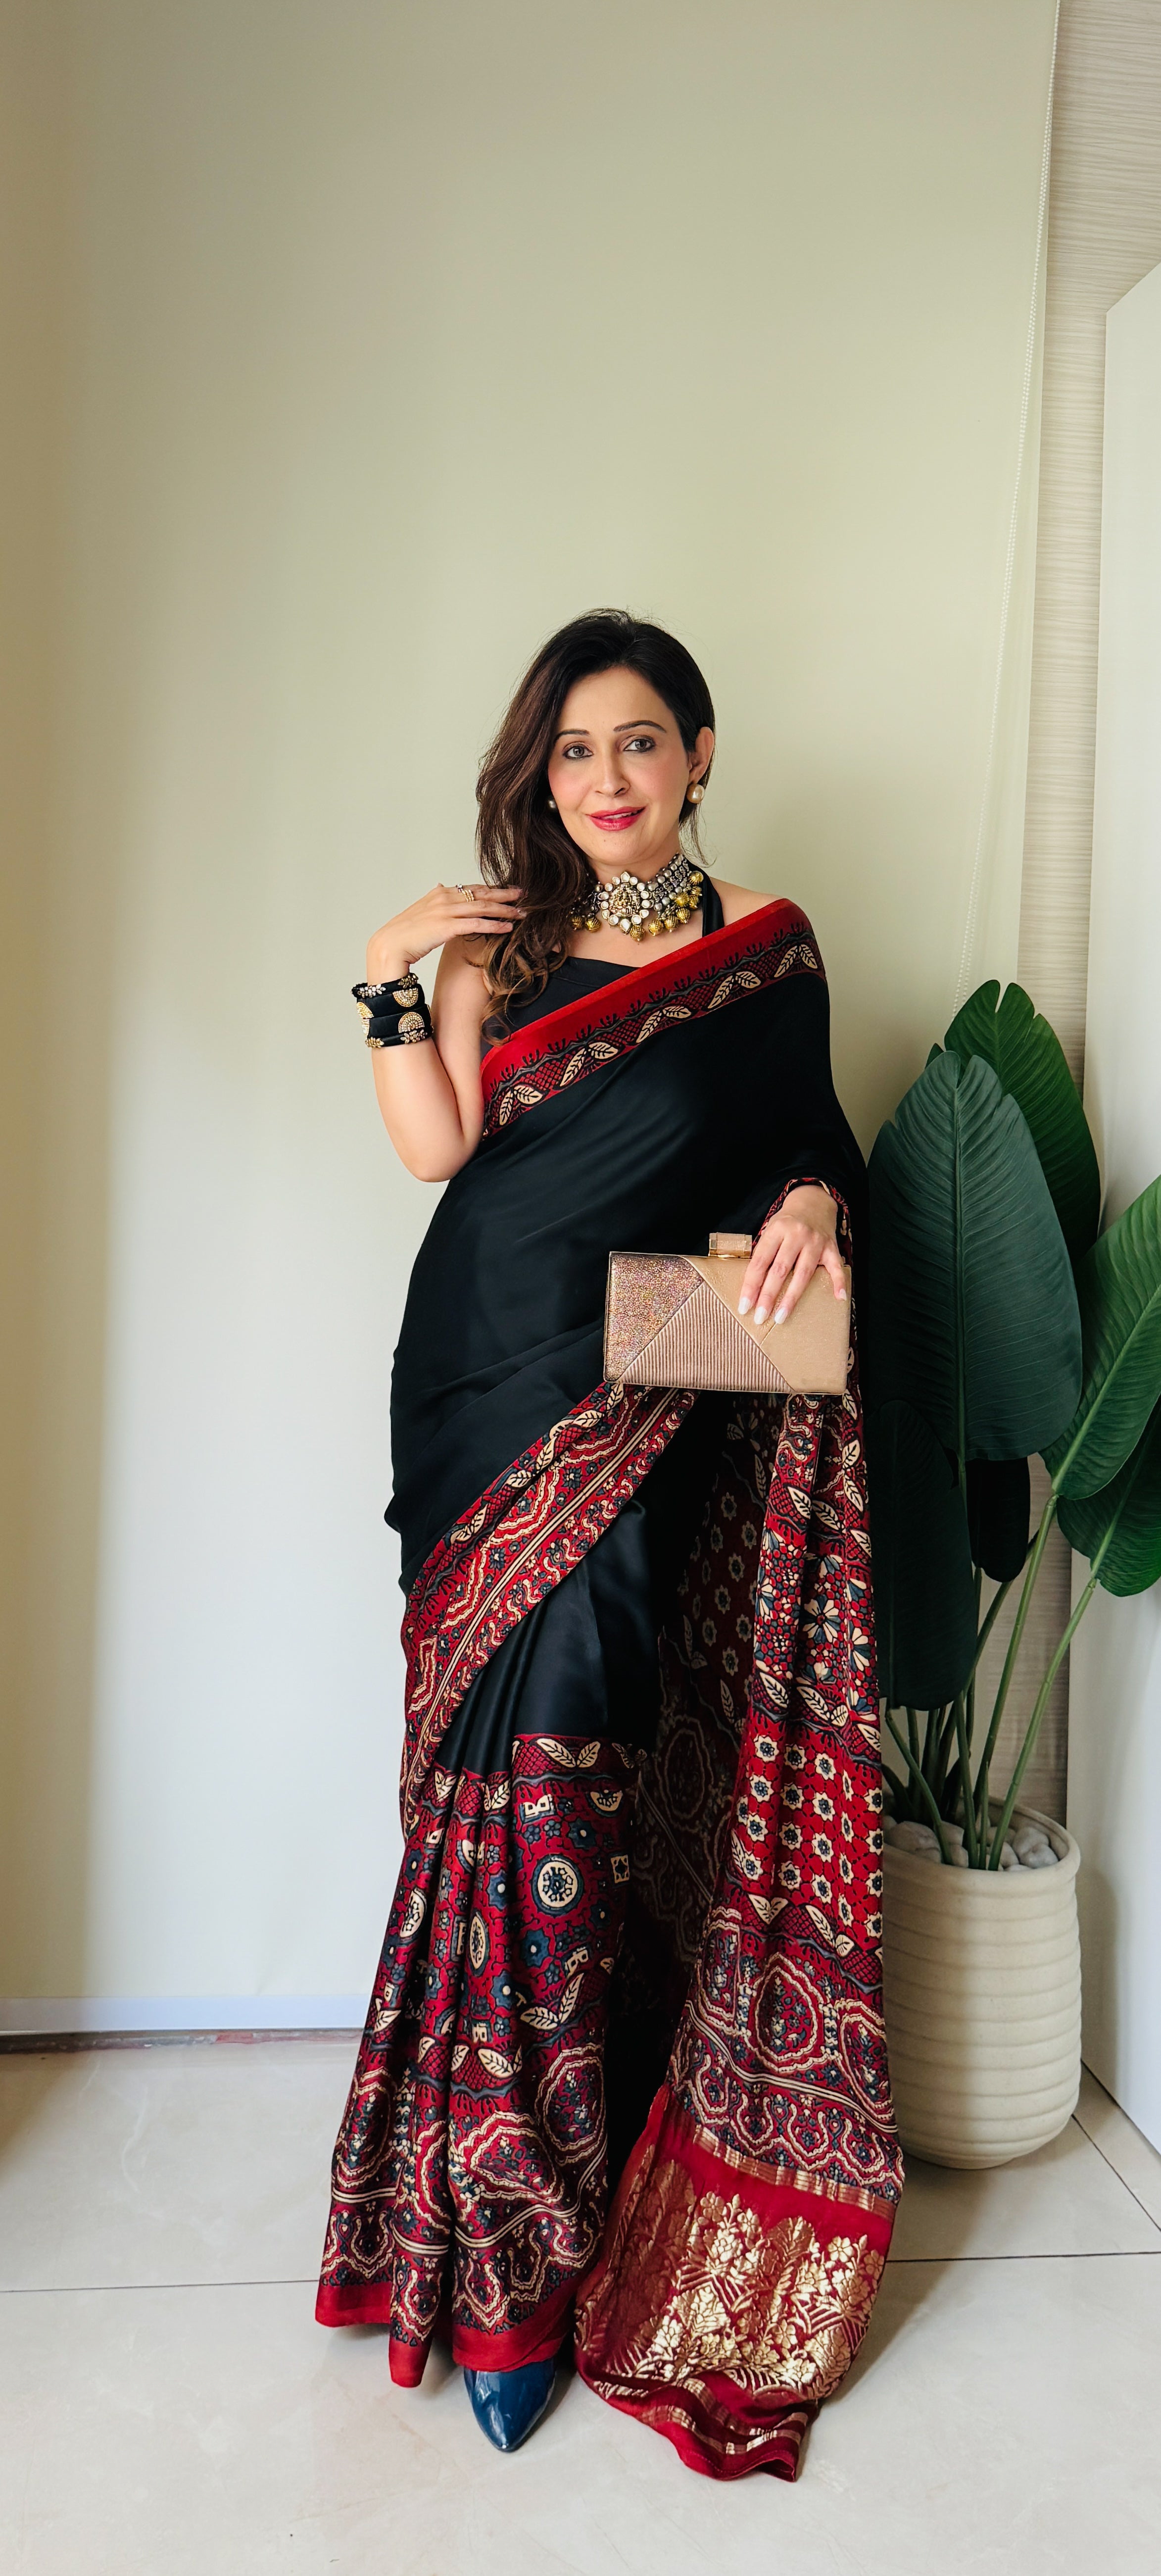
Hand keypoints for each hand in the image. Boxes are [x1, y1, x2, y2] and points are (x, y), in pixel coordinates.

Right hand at [366, 881, 522, 981]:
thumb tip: (439, 885)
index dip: (492, 890)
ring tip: (522, 913)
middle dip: (504, 895)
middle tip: (524, 895)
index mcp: (439, 893)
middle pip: (481, 894)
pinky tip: (508, 928)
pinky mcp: (446, 926)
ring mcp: (445, 911)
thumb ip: (433, 899)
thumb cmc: (404, 934)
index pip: (472, 888)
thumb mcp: (420, 910)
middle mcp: (444, 897)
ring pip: (482, 907)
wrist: (389, 946)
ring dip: (505, 910)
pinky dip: (494, 925)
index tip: (508, 891)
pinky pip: (477, 924)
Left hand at [737, 1185, 845, 1326]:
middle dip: (768, 1296)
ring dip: (791, 1298)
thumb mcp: (770, 1230)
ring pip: (803, 1273)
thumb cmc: (787, 1222)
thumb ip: (764, 1253)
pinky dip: (839, 1282)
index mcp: (776, 1230)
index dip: (751, 1285)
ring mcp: (815, 1242)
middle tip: (760, 1317)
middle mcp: (796, 1235)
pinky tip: (839, 1298)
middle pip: (779, 1270)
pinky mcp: (831, 1247)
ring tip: (781, 1317)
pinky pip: (836, 1267)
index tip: (744, 1306)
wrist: (813, 1201)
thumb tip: (752, 1285)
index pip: (760, 1262)